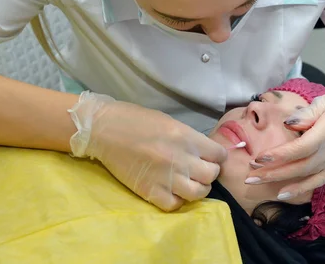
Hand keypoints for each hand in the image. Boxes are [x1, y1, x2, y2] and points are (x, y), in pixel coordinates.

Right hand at [68, 91, 226, 210]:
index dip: (217, 157)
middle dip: (209, 173)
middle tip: (200, 170)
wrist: (104, 130)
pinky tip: (173, 192)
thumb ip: (189, 139)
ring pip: (198, 193)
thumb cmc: (137, 120)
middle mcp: (181, 159)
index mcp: (187, 138)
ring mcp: (166, 177)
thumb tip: (204, 152)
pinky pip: (174, 205)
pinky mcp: (150, 191)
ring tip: (189, 183)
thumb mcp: (171, 123)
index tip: (211, 157)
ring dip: (197, 188)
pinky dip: (177, 201)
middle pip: (211, 175)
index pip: (219, 155)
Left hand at [248, 83, 324, 200]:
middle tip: (250, 175)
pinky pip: (317, 183)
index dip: (280, 154)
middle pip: (299, 166)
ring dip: (280, 182)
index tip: (260, 157)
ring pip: (306, 177)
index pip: (301, 147)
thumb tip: (289, 123)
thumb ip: (308, 112)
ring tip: (258, 184)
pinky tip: (282, 194)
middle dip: (273, 172)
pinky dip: (299, 190)